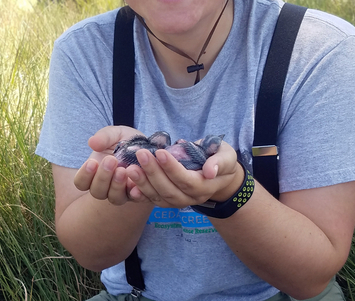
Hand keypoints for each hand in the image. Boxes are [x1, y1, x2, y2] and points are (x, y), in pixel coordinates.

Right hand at [73, 125, 144, 205]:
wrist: (147, 146)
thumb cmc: (125, 140)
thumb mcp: (115, 134)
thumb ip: (104, 137)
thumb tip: (92, 143)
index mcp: (94, 173)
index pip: (81, 182)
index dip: (84, 175)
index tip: (92, 162)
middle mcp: (106, 186)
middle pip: (97, 192)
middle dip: (103, 177)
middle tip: (111, 160)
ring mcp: (122, 192)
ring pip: (114, 198)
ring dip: (116, 185)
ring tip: (123, 170)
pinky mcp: (138, 194)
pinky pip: (135, 198)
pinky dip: (135, 192)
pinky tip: (136, 183)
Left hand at [125, 140, 243, 207]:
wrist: (219, 177)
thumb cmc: (221, 160)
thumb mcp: (227, 156)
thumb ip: (220, 162)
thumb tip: (210, 171)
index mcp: (205, 186)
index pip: (186, 180)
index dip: (172, 168)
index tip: (160, 152)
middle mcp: (190, 198)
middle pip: (169, 190)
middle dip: (153, 173)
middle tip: (141, 154)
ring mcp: (178, 201)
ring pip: (159, 197)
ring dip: (143, 183)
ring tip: (131, 167)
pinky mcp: (167, 200)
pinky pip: (152, 199)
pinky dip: (140, 193)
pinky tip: (128, 182)